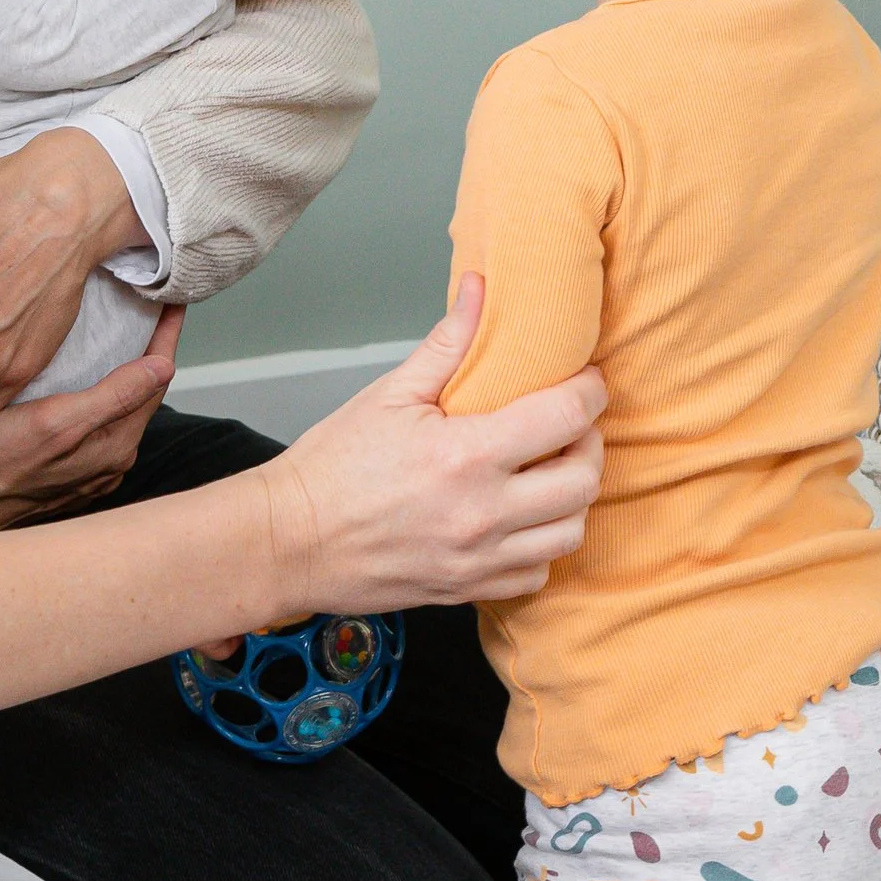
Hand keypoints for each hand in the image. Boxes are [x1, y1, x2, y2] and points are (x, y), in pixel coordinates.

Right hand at [0, 310, 180, 530]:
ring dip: (124, 371)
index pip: (156, 379)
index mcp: (114, 446)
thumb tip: (164, 367)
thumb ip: (113, 396)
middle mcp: (107, 460)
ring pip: (117, 407)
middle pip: (141, 393)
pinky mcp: (62, 469)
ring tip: (123, 334)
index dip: (166, 336)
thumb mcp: (55, 421)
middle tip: (151, 308)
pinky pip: (93, 421)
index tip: (172, 300)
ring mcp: (86, 467)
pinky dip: (98, 391)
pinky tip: (82, 376)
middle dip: (149, 351)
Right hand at [256, 275, 604, 615]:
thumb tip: (480, 291)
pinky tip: (523, 519)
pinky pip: (537, 574)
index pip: (566, 417)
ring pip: (571, 532)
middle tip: (570, 424)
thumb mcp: (389, 394)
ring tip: (550, 471)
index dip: (588, 392)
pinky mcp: (467, 589)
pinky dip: (542, 545)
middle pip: (584, 480)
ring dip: (572, 497)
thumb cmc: (332, 467)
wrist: (291, 539)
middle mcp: (482, 513)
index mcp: (465, 455)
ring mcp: (478, 558)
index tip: (584, 381)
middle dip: (589, 443)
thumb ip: (447, 343)